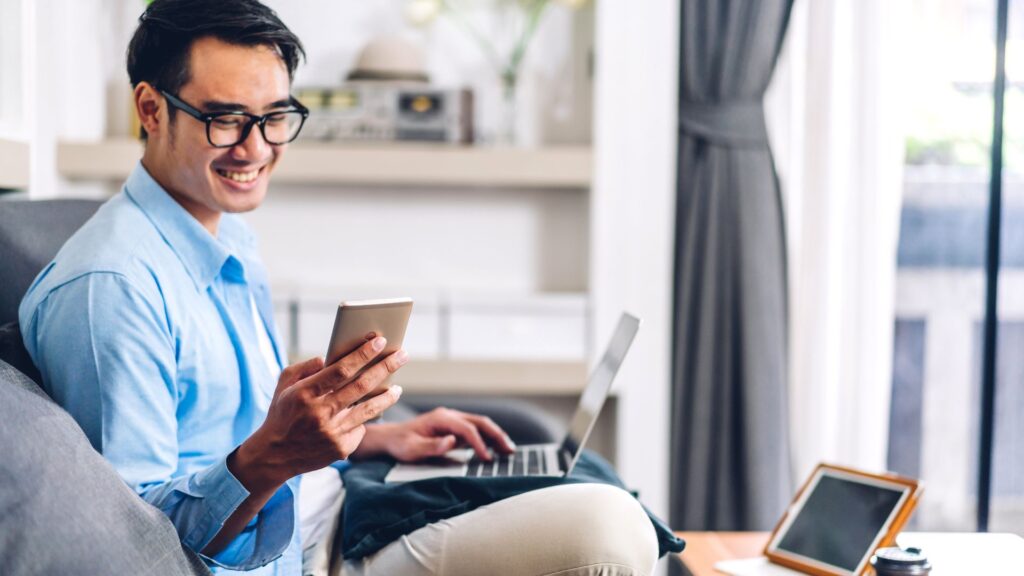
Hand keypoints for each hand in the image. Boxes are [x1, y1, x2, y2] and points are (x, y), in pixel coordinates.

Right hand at [231, 336, 408, 491]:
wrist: (274, 456)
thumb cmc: (282, 414)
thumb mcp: (283, 385)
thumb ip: (304, 367)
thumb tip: (328, 358)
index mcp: (304, 394)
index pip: (340, 370)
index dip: (362, 354)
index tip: (379, 341)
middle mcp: (320, 414)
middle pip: (361, 386)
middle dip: (385, 367)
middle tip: (402, 355)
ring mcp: (332, 433)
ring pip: (369, 410)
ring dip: (387, 396)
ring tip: (397, 388)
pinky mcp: (341, 449)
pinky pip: (360, 428)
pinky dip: (365, 418)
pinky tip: (369, 413)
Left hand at [354, 407, 516, 462]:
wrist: (391, 438)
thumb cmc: (400, 444)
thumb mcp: (412, 449)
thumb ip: (432, 446)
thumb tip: (453, 442)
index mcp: (441, 418)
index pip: (467, 429)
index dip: (479, 443)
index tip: (487, 459)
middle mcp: (449, 416)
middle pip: (480, 422)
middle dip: (496, 435)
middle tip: (510, 451)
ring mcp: (452, 421)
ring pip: (480, 425)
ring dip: (495, 436)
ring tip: (509, 450)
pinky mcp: (453, 428)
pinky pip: (475, 431)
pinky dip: (487, 439)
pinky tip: (495, 449)